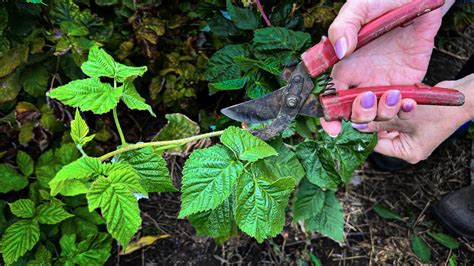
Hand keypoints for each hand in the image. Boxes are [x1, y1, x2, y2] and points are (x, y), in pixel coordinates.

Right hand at [321, 0, 452, 135]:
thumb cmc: (383, 0)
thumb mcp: (359, 8)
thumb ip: (343, 27)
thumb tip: (339, 51)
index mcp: (344, 66)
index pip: (330, 96)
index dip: (328, 116)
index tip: (331, 128)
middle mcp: (362, 79)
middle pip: (354, 112)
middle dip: (359, 115)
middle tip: (366, 98)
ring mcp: (385, 83)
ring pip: (379, 114)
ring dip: (383, 112)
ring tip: (394, 94)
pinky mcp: (408, 83)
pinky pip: (404, 106)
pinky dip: (406, 110)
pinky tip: (409, 101)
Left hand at [351, 74, 473, 163]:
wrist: (464, 96)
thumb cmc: (440, 111)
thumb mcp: (405, 117)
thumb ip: (379, 122)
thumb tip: (356, 126)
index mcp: (407, 153)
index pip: (376, 145)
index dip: (364, 131)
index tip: (353, 118)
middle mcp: (407, 146)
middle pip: (379, 134)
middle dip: (373, 119)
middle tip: (364, 105)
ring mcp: (410, 134)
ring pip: (385, 123)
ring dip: (381, 111)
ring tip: (376, 99)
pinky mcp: (411, 121)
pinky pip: (394, 116)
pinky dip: (390, 108)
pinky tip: (386, 98)